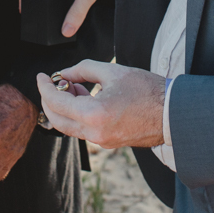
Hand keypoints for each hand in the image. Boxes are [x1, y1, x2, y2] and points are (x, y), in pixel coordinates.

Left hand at [36, 61, 164, 148]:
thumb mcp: (114, 72)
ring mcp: (101, 141)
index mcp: (93, 114)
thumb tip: (65, 74)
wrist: (172, 113)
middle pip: (57, 120)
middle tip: (52, 83)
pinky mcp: (108, 143)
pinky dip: (77, 114)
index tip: (41, 77)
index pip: (56, 102)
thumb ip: (84, 70)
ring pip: (69, 126)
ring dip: (64, 107)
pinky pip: (83, 130)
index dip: (45, 87)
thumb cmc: (148, 90)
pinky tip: (86, 97)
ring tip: (73, 85)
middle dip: (49, 100)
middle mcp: (93, 133)